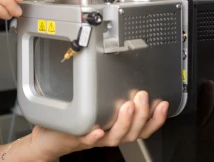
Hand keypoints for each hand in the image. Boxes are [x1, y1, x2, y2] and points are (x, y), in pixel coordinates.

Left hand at [26, 91, 168, 160]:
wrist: (50, 137)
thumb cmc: (75, 122)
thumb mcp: (99, 107)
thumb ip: (113, 95)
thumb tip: (127, 74)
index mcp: (118, 128)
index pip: (143, 127)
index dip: (156, 118)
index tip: (163, 104)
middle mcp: (109, 135)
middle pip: (133, 132)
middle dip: (141, 115)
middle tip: (142, 97)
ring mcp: (94, 138)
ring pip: (114, 137)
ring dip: (122, 122)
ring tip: (126, 107)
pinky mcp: (77, 139)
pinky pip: (87, 140)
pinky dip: (94, 136)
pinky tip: (98, 129)